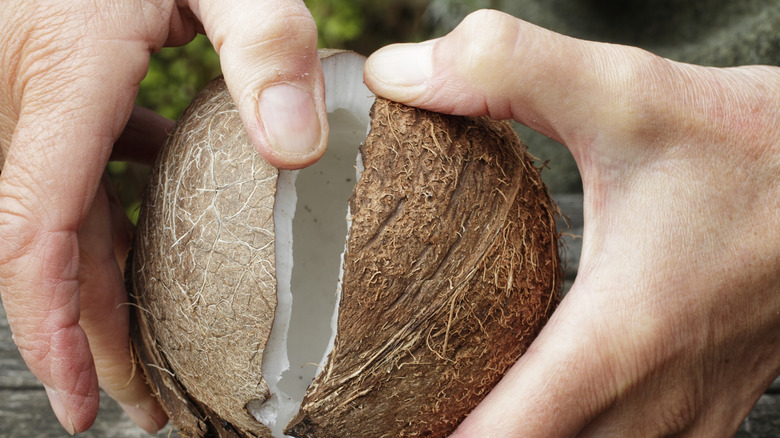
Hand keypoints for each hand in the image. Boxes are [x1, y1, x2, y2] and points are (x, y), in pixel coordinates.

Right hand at [0, 0, 326, 433]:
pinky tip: (168, 227)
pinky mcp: (69, 78)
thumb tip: (301, 151)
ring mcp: (45, 88)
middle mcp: (33, 93)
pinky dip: (117, 217)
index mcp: (62, 74)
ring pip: (62, 215)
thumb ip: (265, 45)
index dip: (53, 327)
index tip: (86, 401)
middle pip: (47, 246)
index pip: (35, 232)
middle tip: (143, 408)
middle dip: (89, 335)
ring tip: (153, 349)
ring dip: (103, 288)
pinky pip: (84, 167)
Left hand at [365, 10, 779, 436]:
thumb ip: (500, 70)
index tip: (370, 418)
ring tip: (438, 412)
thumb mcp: (623, 92)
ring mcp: (686, 418)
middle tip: (386, 412)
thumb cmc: (751, 147)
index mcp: (619, 338)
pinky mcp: (702, 411)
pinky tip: (527, 409)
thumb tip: (396, 74)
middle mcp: (654, 402)